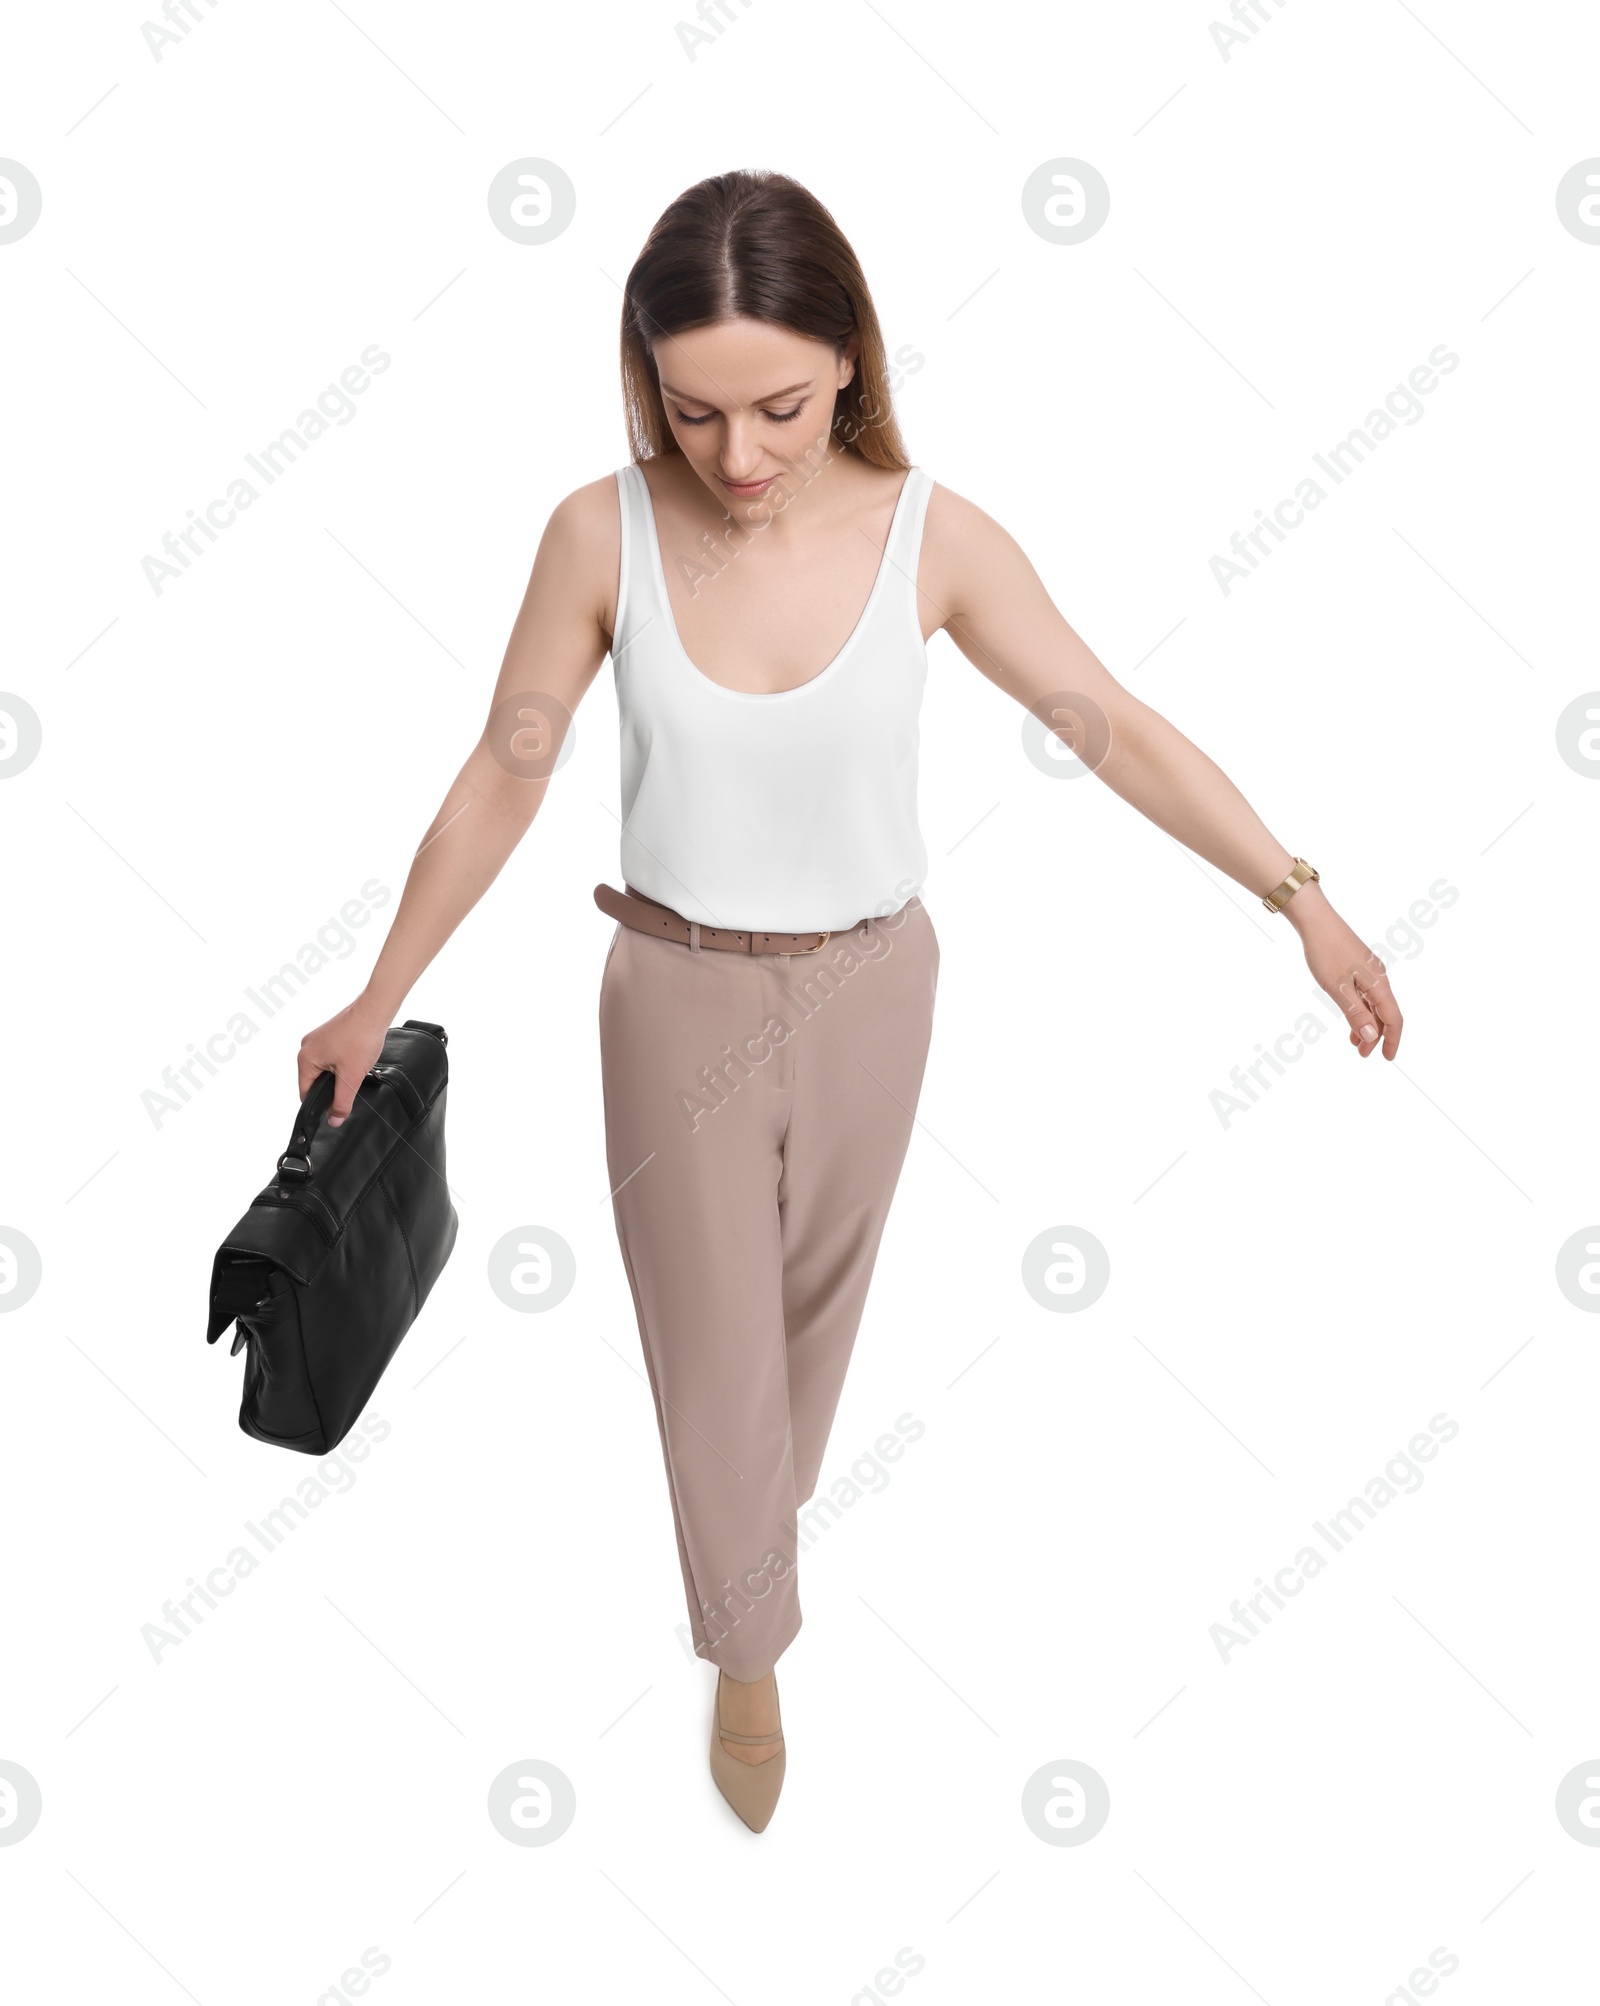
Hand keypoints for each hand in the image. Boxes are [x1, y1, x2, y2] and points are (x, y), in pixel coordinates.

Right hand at [296, 994, 391, 1125]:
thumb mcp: (351, 1078)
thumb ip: (342, 1102)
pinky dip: (342, 1063)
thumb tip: (334, 1120)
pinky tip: (355, 1060)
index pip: (306, 1093)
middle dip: (333, 1087)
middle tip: (351, 1083)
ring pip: (324, 1069)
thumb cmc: (360, 1037)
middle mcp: (306, 1047)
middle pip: (315, 1081)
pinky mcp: (328, 1034)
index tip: (336, 1109)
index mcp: (305, 1059)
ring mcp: (317, 1039)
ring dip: (339, 1075)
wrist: (374, 1011)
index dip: (321, 1105)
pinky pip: (330, 1057)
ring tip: (355, 1068)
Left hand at [1289, 890, 1402, 1058]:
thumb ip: (1355, 1013)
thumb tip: (1371, 1037)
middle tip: (1362, 1055)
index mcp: (1379, 983)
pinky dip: (1359, 1010)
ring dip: (1366, 1025)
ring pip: (1373, 1004)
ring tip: (1354, 1043)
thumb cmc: (1325, 951)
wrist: (1315, 919)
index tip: (1386, 1059)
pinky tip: (1350, 1018)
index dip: (1392, 1040)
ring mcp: (1368, 971)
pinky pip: (1364, 994)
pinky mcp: (1357, 966)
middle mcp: (1378, 977)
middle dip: (1376, 1036)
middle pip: (1384, 1013)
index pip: (1393, 1018)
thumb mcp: (1338, 988)